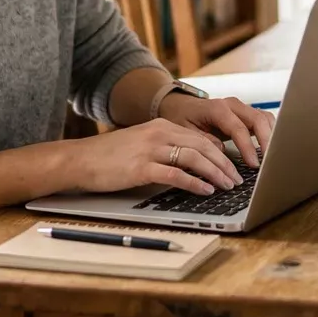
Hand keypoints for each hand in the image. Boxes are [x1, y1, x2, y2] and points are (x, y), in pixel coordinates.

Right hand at [74, 118, 243, 196]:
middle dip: (224, 163)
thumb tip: (194, 163)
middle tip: (237, 179)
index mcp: (162, 126)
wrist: (79, 160)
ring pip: (194, 158)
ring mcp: (150, 149)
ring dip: (215, 173)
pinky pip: (176, 174)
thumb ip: (166, 148)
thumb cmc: (110, 157)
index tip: (234, 166)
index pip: (202, 138)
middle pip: (203, 146)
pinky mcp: (141, 167)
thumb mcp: (143, 144)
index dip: (222, 152)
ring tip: (228, 185)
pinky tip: (205, 190)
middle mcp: (159, 134)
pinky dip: (195, 183)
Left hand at [155, 93, 275, 168]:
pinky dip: (270, 133)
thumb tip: (222, 152)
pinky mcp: (246, 113)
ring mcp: (241, 107)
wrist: (182, 106)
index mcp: (217, 108)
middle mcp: (232, 105)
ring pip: (264, 118)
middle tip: (268, 162)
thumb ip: (204, 141)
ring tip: (271, 157)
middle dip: (266, 141)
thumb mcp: (187, 133)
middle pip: (258, 119)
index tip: (253, 164)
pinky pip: (263, 120)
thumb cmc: (183, 119)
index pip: (239, 128)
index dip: (248, 147)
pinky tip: (269, 148)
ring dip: (271, 136)